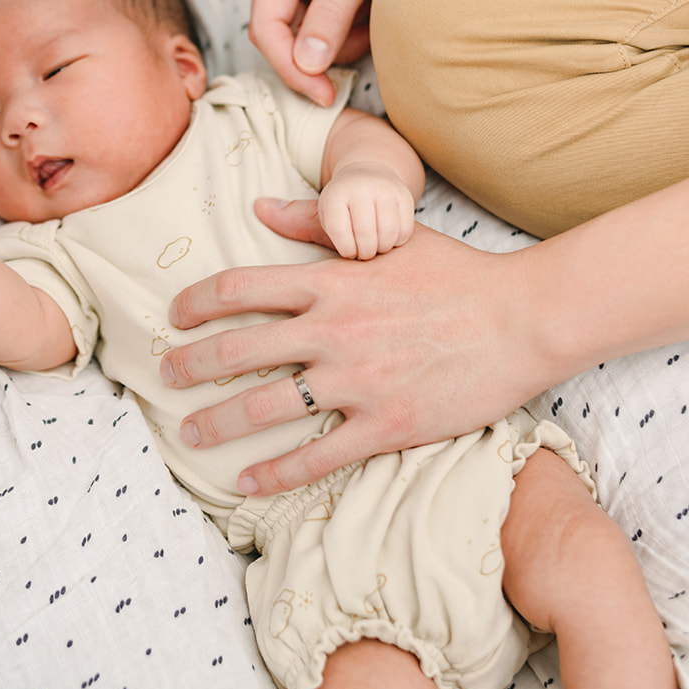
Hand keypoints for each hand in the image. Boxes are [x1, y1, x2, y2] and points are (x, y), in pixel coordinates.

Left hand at [162, 198, 558, 496]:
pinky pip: (316, 455)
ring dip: (218, 423)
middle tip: (165, 378)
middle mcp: (331, 330)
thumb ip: (315, 222)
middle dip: (190, 366)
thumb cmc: (457, 274)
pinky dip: (274, 472)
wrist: (523, 318)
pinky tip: (246, 482)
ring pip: (264, 406)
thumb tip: (258, 206)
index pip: (239, 289)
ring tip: (189, 434)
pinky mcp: (385, 424)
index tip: (173, 317)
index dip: (196, 303)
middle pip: (235, 350)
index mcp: (329, 282)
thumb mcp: (386, 238)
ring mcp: (356, 381)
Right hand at [249, 0, 444, 104]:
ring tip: (374, 5)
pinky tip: (368, 3)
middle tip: (369, 32)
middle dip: (324, 48)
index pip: (265, 27)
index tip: (324, 94)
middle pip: (281, 36)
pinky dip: (346, 26)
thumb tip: (306, 64)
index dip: (290, 67)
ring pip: (304, 36)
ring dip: (342, 36)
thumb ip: (333, 12)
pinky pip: (319, 25)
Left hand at [318, 165, 415, 258]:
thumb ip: (333, 233)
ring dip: (383, 248)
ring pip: (388, 231)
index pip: (339, 230)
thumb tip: (347, 258)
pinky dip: (398, 241)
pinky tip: (390, 239)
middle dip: (366, 252)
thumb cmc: (344, 202)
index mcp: (336, 194)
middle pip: (365, 232)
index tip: (349, 253)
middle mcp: (361, 188)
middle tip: (365, 254)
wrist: (366, 173)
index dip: (346, 249)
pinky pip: (406, 228)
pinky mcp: (405, 195)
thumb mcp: (328, 213)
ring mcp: (385, 189)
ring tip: (377, 248)